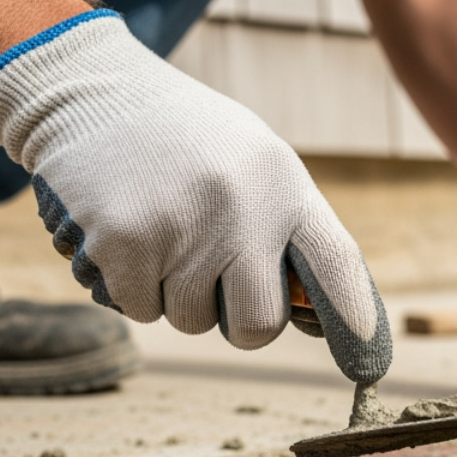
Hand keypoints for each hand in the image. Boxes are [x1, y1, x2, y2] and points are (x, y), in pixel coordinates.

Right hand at [0, 11, 390, 383]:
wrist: (89, 90)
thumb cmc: (183, 139)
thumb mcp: (253, 163)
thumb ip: (284, 230)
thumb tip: (314, 317)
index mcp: (284, 184)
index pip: (336, 265)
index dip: (355, 321)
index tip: (368, 366)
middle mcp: (242, 208)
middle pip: (257, 324)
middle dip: (236, 322)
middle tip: (214, 283)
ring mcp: (183, 227)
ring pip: (190, 321)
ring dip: (173, 294)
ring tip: (162, 229)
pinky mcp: (124, 242)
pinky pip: (139, 309)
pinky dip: (129, 286)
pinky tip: (126, 230)